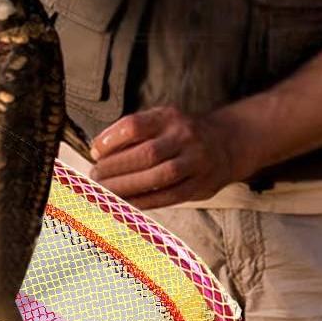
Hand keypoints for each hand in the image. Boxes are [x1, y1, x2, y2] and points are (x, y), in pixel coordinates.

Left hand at [89, 105, 252, 207]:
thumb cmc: (180, 135)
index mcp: (170, 117)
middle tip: (95, 176)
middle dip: (115, 168)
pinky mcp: (199, 184)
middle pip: (146, 153)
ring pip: (158, 177)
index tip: (95, 152)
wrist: (226, 144)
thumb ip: (134, 133)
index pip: (135, 125)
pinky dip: (143, 202)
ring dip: (127, 187)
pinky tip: (124, 203)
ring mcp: (195, 161)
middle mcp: (185, 136)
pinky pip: (168, 196)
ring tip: (105, 190)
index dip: (111, 140)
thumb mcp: (161, 121)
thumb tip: (98, 152)